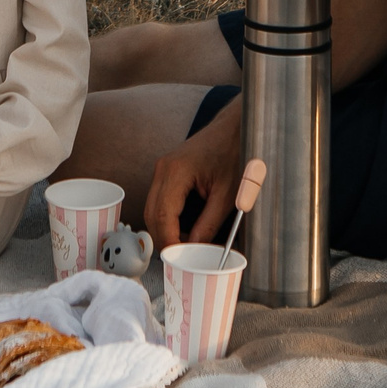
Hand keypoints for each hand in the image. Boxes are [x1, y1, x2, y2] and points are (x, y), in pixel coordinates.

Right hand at [147, 99, 242, 248]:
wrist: (234, 128)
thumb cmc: (234, 154)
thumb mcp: (228, 194)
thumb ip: (209, 223)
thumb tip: (195, 250)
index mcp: (176, 172)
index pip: (162, 216)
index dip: (168, 241)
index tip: (179, 259)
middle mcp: (162, 169)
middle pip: (152, 214)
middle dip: (164, 239)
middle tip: (183, 258)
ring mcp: (162, 170)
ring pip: (152, 210)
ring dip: (165, 231)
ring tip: (187, 246)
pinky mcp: (166, 172)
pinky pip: (159, 202)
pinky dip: (167, 220)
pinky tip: (185, 230)